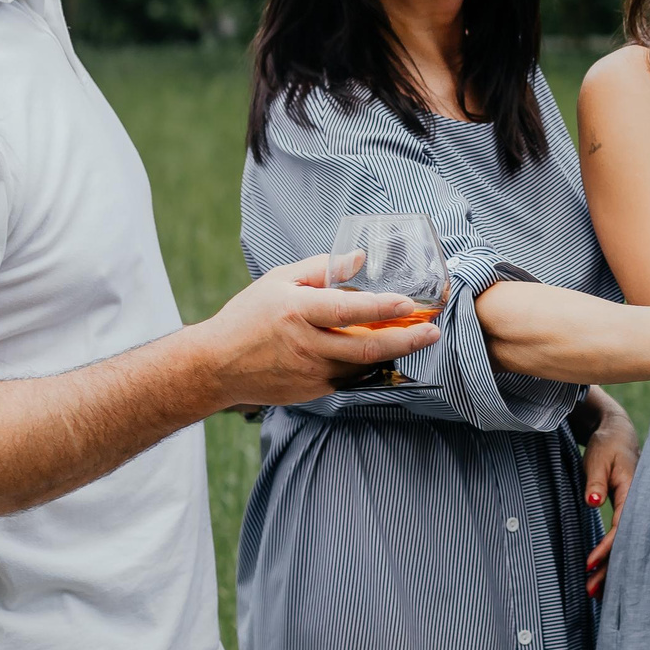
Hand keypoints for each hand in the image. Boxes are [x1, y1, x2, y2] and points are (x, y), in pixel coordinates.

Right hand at [196, 254, 441, 408]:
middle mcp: (306, 344)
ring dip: (393, 353)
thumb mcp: (279, 280)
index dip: (381, 308)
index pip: (347, 310)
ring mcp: (311, 372)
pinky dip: (369, 364)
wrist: (216, 365)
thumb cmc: (248, 316)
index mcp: (297, 311)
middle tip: (432, 332)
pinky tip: (382, 352)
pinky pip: (350, 377)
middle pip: (366, 347)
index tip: (408, 303)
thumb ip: (322, 268)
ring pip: (363, 365)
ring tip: (415, 338)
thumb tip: (360, 259)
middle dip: (406, 340)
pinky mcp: (313, 390)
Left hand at [580, 392, 638, 598]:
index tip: (589, 565)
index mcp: (633, 491)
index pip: (620, 526)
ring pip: (625, 544)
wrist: (618, 433)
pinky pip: (622, 538)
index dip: (607, 548)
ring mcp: (635, 509)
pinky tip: (604, 574)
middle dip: (609, 569)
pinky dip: (613, 556)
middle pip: (625, 543)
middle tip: (591, 592)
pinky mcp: (628, 511)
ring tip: (595, 594)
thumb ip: (595, 480)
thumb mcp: (597, 459)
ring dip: (611, 568)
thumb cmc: (607, 445)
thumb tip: (593, 500)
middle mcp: (638, 504)